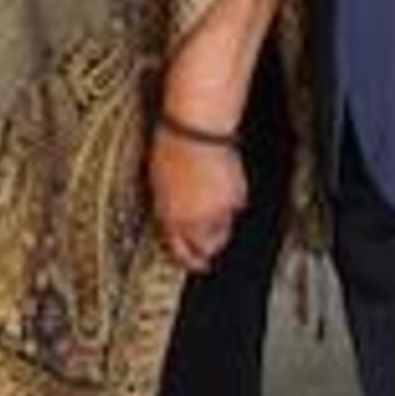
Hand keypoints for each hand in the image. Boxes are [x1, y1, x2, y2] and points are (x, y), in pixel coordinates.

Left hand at [148, 123, 248, 273]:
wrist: (196, 132)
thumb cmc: (171, 150)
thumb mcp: (158, 185)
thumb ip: (167, 208)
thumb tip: (174, 219)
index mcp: (171, 218)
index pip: (180, 251)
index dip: (188, 260)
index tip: (194, 263)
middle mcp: (195, 220)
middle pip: (208, 247)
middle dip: (209, 247)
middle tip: (210, 244)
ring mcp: (218, 210)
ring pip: (224, 231)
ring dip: (220, 226)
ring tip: (216, 211)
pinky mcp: (236, 197)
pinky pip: (235, 208)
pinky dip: (231, 203)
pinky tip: (223, 188)